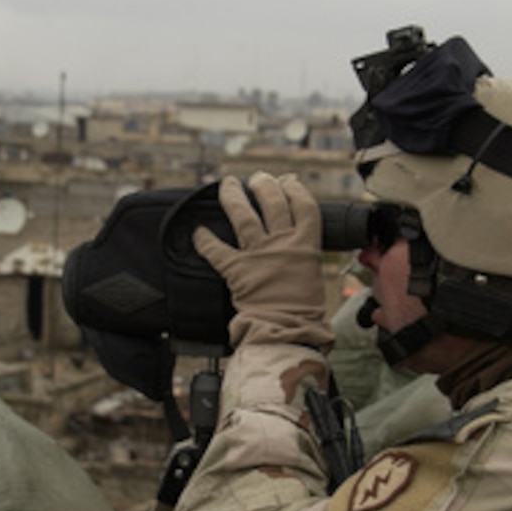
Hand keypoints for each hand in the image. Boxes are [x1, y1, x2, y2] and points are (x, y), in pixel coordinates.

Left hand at [193, 172, 333, 349]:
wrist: (288, 331)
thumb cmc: (305, 312)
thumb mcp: (313, 276)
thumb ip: (304, 257)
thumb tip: (299, 248)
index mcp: (306, 245)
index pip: (303, 206)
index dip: (295, 189)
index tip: (288, 181)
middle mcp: (282, 244)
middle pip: (272, 202)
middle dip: (263, 185)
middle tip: (257, 179)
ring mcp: (258, 255)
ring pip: (243, 216)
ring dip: (233, 196)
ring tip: (228, 185)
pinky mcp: (237, 270)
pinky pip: (216, 250)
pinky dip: (205, 240)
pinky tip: (198, 231)